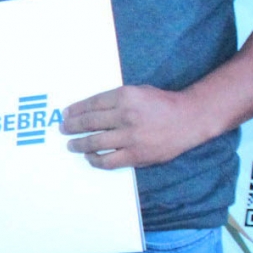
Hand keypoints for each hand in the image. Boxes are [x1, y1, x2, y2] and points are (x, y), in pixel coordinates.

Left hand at [62, 85, 211, 168]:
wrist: (189, 119)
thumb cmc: (162, 104)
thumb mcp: (138, 92)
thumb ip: (116, 100)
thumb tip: (89, 110)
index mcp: (125, 96)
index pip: (92, 104)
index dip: (76, 109)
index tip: (66, 113)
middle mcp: (126, 116)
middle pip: (89, 123)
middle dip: (72, 127)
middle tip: (63, 129)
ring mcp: (131, 137)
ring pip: (95, 143)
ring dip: (79, 144)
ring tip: (71, 145)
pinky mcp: (136, 155)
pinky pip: (108, 161)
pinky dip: (95, 160)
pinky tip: (90, 157)